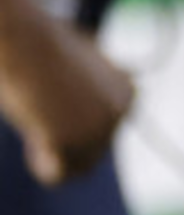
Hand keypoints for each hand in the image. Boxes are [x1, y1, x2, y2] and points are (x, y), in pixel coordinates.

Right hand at [0, 0, 134, 184]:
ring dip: (53, 154)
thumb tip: (107, 93)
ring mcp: (103, 126)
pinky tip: (35, 135)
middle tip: (41, 112)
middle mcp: (123, 111)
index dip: (71, 127)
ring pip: (78, 168)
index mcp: (127, 92)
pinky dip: (42, 164)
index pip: (105, 134)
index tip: (53, 103)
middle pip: (93, 154)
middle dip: (63, 142)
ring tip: (38, 121)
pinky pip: (60, 175)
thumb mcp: (81, 65)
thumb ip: (95, 86)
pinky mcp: (77, 138)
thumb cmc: (43, 49)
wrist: (26, 39)